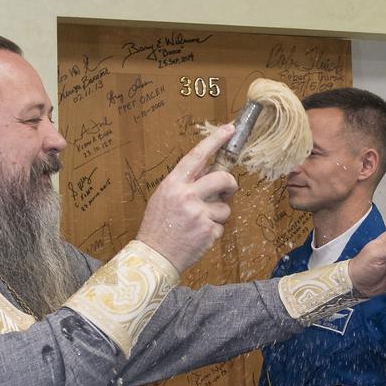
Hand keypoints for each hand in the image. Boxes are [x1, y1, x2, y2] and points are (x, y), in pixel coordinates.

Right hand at [136, 124, 237, 271]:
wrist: (154, 256)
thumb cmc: (158, 226)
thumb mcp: (164, 198)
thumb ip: (184, 184)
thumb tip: (209, 172)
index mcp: (173, 184)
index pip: (197, 156)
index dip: (215, 140)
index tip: (229, 129)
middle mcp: (187, 196)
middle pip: (223, 178)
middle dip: (230, 183)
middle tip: (228, 189)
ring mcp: (199, 214)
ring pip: (225, 207)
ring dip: (217, 215)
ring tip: (199, 223)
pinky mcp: (208, 231)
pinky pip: (220, 227)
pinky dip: (212, 232)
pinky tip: (198, 237)